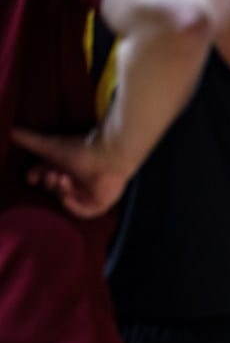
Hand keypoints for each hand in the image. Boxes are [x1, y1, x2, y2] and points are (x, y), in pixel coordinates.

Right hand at [11, 127, 130, 217]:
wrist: (107, 155)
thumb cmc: (80, 148)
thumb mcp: (47, 146)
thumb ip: (27, 139)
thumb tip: (8, 130)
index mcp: (64, 165)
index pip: (44, 175)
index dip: (35, 177)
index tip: (31, 177)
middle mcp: (75, 179)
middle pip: (52, 188)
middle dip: (48, 182)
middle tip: (53, 174)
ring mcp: (87, 192)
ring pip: (65, 199)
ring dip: (59, 190)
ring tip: (64, 178)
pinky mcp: (99, 204)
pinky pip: (82, 213)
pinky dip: (72, 206)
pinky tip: (68, 194)